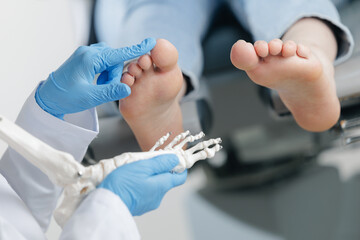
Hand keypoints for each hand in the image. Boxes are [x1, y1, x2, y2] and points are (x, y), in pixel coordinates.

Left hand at [35, 38, 155, 118]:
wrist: (48, 98)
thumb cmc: (65, 97)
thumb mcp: (90, 97)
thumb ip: (110, 92)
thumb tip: (127, 88)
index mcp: (89, 59)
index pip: (118, 54)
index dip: (136, 50)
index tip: (151, 43)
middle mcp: (87, 53)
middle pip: (114, 59)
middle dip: (115, 75)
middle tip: (105, 88)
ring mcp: (85, 55)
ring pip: (109, 61)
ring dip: (109, 75)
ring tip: (98, 87)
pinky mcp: (84, 60)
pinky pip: (101, 63)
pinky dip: (103, 73)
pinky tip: (96, 83)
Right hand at [98, 154, 186, 215]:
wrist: (106, 203)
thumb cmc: (123, 184)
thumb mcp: (143, 166)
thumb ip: (161, 163)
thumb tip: (175, 159)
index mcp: (162, 185)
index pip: (180, 177)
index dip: (179, 167)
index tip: (172, 159)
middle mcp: (158, 196)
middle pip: (165, 180)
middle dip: (159, 170)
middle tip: (146, 162)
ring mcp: (149, 203)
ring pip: (154, 186)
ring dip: (148, 178)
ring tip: (134, 172)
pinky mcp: (139, 206)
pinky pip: (144, 193)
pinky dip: (140, 186)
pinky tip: (130, 182)